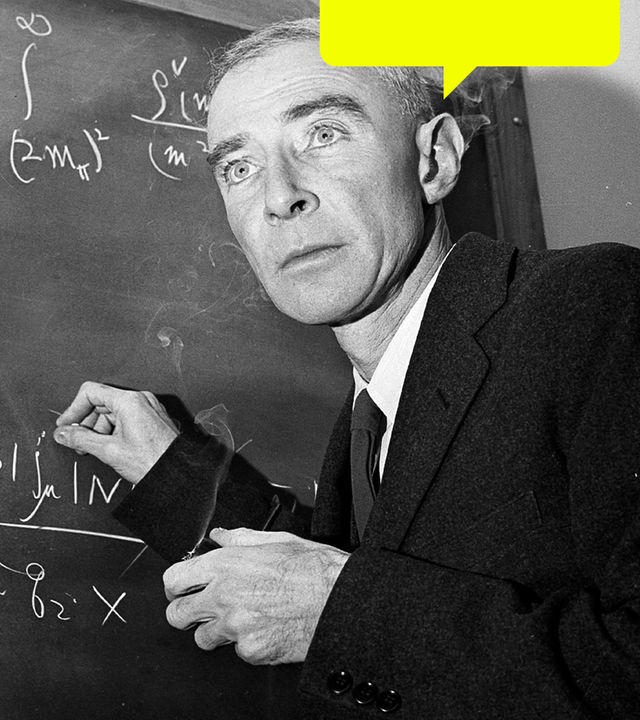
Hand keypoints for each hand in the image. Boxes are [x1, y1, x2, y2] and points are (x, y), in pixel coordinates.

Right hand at [53, 381, 178, 483]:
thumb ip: (81, 439)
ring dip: (98, 430)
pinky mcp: (152, 419)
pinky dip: (113, 431)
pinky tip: (109, 448)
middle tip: (76, 443)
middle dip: (86, 423)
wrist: (177, 475)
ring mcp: (148, 408)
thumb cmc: (153, 461)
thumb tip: (62, 433)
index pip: (91, 392)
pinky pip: (125, 418)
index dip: (73, 409)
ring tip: (93, 450)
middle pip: (101, 402)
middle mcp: (140, 400)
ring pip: (112, 412)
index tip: (65, 426)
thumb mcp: (109, 451)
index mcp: (130, 401)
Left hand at [164, 528, 348, 664]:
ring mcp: (235, 627)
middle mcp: (224, 596)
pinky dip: (246, 643)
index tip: (182, 588)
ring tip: (240, 618)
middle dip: (186, 611)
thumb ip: (240, 538)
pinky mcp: (250, 651)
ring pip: (203, 638)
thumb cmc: (315, 569)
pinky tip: (264, 627)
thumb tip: (220, 535)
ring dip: (215, 631)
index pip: (175, 579)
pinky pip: (236, 651)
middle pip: (177, 615)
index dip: (176, 584)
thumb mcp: (277, 540)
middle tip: (200, 608)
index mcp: (227, 565)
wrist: (339, 602)